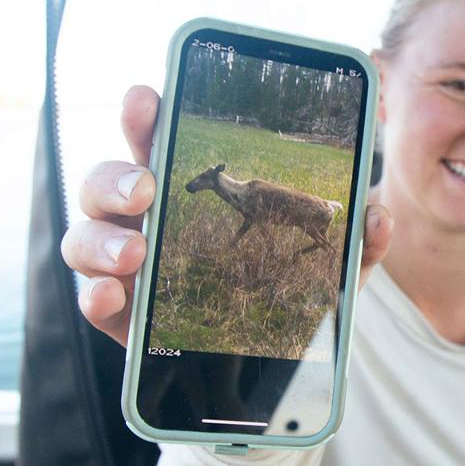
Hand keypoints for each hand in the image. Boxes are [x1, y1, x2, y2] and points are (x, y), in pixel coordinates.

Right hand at [61, 85, 392, 346]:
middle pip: (109, 181)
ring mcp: (132, 268)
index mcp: (196, 198)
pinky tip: (115, 295)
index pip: (162, 145)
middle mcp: (153, 224)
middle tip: (146, 189)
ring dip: (103, 237)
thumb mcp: (330, 274)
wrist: (264, 368)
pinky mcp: (124, 316)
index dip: (149, 117)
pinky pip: (91, 296)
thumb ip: (355, 245)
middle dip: (117, 174)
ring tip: (137, 254)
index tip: (150, 97)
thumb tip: (377, 214)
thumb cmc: (290, 306)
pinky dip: (94, 292)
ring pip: (87, 234)